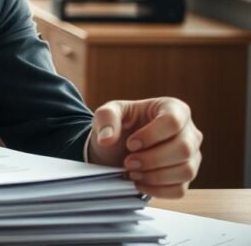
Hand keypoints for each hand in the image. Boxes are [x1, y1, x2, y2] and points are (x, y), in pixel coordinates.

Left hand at [88, 97, 202, 197]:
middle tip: (128, 162)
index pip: (173, 121)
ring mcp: (191, 156)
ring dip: (155, 176)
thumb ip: (106, 118)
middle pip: (183, 149)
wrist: (118, 148)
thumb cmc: (119, 126)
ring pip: (186, 171)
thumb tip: (107, 139)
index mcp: (174, 109)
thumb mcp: (108, 114)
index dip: (151, 135)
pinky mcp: (186, 177)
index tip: (130, 144)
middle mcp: (189, 132)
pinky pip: (181, 189)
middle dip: (152, 159)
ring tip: (132, 172)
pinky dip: (158, 190)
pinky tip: (139, 183)